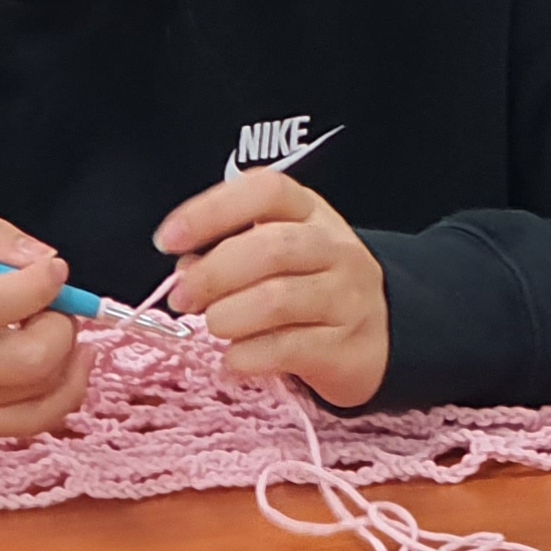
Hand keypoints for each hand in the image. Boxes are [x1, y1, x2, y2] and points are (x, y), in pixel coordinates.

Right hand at [0, 210, 89, 437]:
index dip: (43, 283)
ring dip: (69, 365)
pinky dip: (51, 399)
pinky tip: (53, 368)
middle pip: (25, 362)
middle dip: (63, 327)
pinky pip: (17, 428)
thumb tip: (42, 258)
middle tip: (57, 302)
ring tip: (60, 333)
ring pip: (33, 403)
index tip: (52, 267)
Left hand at [157, 172, 389, 407]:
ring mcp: (346, 298)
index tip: (168, 240)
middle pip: (270, 247)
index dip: (211, 211)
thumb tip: (185, 271)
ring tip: (212, 326)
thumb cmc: (312, 285)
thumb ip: (229, 251)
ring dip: (227, 316)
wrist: (381, 333)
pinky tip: (234, 358)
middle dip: (212, 274)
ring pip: (278, 299)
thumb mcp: (278, 253)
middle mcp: (335, 249)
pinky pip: (287, 349)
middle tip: (183, 297)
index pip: (265, 191)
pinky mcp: (346, 347)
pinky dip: (246, 355)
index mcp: (311, 212)